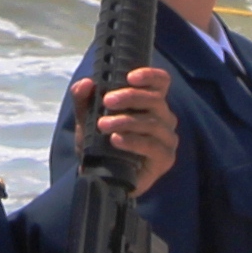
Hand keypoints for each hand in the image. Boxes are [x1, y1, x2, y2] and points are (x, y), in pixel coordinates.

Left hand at [75, 66, 180, 194]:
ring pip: (152, 122)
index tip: (129, 77)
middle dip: (130, 97)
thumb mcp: (87, 119)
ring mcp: (167, 138)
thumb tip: (85, 83)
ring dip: (126, 121)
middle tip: (106, 101)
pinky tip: (116, 140)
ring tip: (103, 125)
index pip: (161, 82)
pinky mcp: (165, 158)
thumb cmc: (100, 143)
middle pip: (155, 99)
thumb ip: (84, 100)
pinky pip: (153, 146)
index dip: (150, 75)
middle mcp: (164, 118)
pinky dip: (133, 141)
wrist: (100, 177)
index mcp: (150, 103)